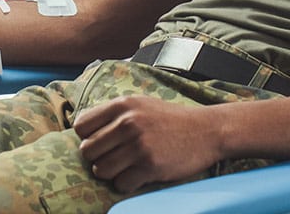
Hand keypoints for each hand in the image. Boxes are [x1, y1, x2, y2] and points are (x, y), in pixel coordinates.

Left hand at [73, 95, 223, 192]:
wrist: (207, 131)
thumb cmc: (171, 119)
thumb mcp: (140, 105)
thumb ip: (113, 114)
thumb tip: (82, 130)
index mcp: (123, 105)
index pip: (81, 125)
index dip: (88, 137)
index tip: (101, 142)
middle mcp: (128, 122)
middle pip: (87, 150)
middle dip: (98, 158)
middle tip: (114, 158)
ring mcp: (139, 145)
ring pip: (101, 170)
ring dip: (111, 173)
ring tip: (125, 167)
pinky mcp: (150, 166)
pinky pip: (121, 184)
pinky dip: (127, 184)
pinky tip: (139, 175)